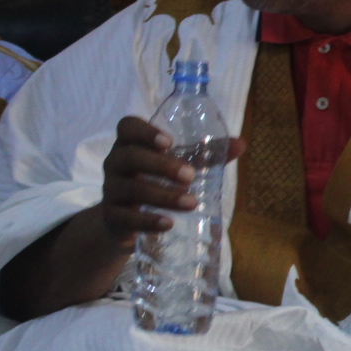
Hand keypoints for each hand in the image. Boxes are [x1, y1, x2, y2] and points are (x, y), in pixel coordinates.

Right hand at [98, 116, 243, 242]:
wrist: (128, 220)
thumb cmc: (157, 181)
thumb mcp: (179, 164)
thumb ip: (208, 154)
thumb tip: (240, 144)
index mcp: (132, 144)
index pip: (127, 127)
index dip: (144, 131)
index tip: (170, 141)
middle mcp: (116, 163)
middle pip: (129, 157)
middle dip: (161, 165)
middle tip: (190, 176)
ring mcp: (111, 191)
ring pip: (129, 189)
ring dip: (162, 196)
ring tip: (191, 203)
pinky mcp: (112, 217)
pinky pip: (125, 218)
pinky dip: (147, 221)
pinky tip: (167, 224)